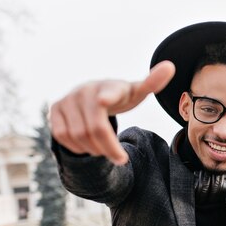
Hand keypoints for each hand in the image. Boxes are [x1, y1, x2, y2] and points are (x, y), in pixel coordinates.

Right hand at [49, 60, 175, 164]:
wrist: (92, 95)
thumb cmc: (119, 96)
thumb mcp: (136, 92)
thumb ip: (152, 83)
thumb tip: (170, 66)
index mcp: (110, 86)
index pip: (109, 91)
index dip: (106, 95)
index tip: (104, 100)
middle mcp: (86, 90)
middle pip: (97, 128)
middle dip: (110, 148)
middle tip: (121, 159)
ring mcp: (68, 99)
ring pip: (78, 135)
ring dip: (94, 149)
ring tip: (105, 150)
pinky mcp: (55, 109)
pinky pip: (62, 136)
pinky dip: (77, 146)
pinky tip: (88, 146)